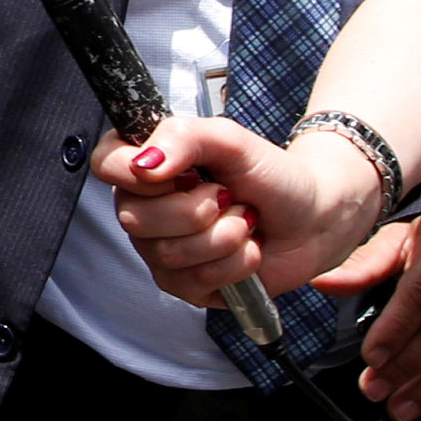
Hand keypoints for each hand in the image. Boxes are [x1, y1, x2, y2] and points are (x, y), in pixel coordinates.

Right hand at [96, 117, 388, 303]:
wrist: (315, 216)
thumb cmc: (271, 175)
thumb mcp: (230, 139)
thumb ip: (183, 136)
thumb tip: (144, 163)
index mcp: (146, 166)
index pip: (105, 165)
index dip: (138, 172)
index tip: (183, 173)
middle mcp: (144, 208)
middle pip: (134, 218)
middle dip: (196, 210)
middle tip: (226, 196)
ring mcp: (160, 250)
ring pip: (168, 253)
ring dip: (223, 236)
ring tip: (243, 221)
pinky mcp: (185, 284)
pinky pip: (194, 280)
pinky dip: (234, 264)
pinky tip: (246, 249)